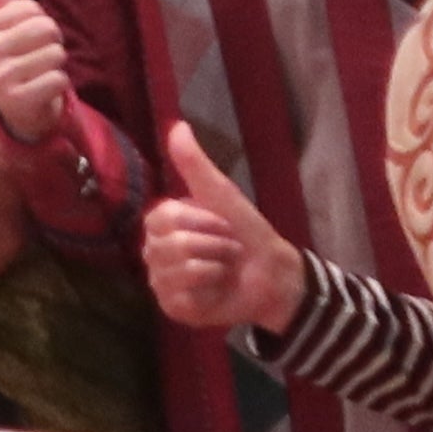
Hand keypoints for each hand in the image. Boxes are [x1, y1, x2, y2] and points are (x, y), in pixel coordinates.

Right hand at [0, 0, 69, 141]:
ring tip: (39, 74)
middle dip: (52, 43)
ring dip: (56, 65)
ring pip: (56, 54)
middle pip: (46, 29)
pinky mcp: (18, 101)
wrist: (13, 109)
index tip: (25, 39)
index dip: (39, 22)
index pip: (31, 9)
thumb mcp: (2, 21)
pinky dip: (58, 85)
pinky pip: (59, 79)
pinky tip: (42, 91)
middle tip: (37, 58)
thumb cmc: (12, 57)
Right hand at [139, 123, 308, 333]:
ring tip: (226, 269)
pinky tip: (216, 289)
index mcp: (164, 225)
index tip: (223, 224)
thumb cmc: (249, 234)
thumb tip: (177, 125)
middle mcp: (156, 252)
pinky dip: (207, 288)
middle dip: (211, 244)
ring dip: (213, 266)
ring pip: (173, 268)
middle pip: (167, 244)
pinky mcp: (172, 306)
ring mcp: (161, 280)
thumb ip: (196, 165)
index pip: (162, 217)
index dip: (199, 220)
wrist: (276, 275)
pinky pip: (177, 293)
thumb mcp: (223, 195)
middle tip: (229, 249)